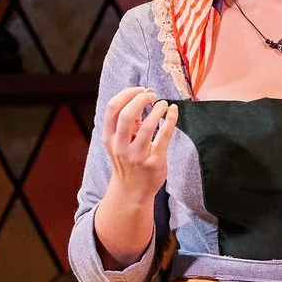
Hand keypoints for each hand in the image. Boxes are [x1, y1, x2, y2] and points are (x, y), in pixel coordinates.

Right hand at [102, 87, 176, 204]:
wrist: (132, 192)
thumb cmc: (128, 161)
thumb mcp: (120, 142)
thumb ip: (128, 121)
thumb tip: (143, 96)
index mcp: (109, 137)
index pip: (112, 108)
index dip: (127, 94)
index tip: (140, 90)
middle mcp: (120, 146)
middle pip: (127, 114)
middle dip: (141, 99)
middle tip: (152, 96)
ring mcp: (136, 155)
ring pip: (147, 125)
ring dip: (157, 109)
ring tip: (163, 104)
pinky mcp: (154, 161)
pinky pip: (164, 135)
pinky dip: (170, 119)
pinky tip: (173, 111)